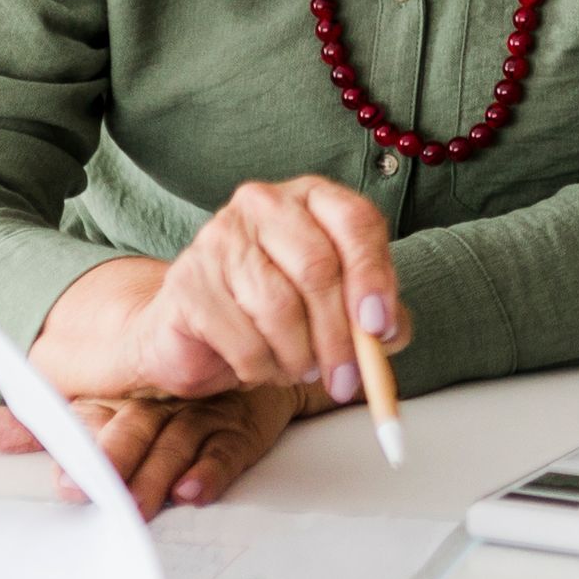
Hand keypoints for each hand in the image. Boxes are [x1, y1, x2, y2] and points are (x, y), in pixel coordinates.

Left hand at [0, 384, 298, 519]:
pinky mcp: (236, 433)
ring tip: (142, 504)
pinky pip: (225, 451)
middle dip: (117, 461)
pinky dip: (211, 472)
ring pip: (176, 443)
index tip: (64, 480)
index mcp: (116, 397)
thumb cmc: (151, 400)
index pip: (89, 419)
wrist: (232, 365)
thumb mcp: (86, 408)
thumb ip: (29, 425)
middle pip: (134, 429)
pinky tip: (194, 491)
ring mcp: (198, 417)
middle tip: (98, 493)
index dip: (76, 448)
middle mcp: (157, 404)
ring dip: (158, 473)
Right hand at [152, 175, 405, 402]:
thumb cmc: (277, 311)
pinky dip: (263, 369)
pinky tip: (263, 369)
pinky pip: (243, 339)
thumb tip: (390, 333)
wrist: (197, 332)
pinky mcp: (188, 283)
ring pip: (279, 307)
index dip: (373, 277)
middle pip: (317, 268)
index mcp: (311, 198)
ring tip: (301, 370)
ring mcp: (219, 239)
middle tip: (347, 379)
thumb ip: (376, 316)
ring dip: (300, 357)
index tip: (380, 328)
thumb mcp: (339, 308)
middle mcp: (264, 205)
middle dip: (339, 335)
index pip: (356, 221)